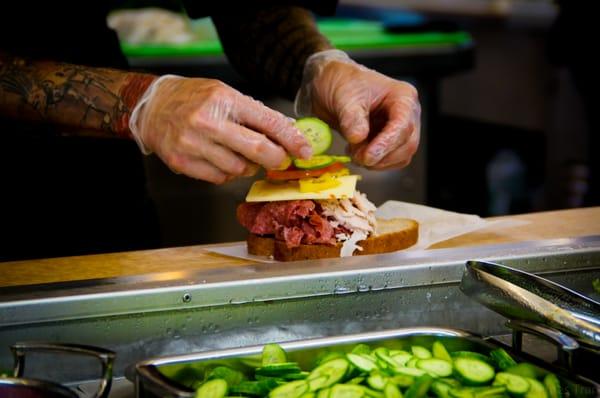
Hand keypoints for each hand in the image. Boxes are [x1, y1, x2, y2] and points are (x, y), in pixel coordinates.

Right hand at [130, 76, 311, 183]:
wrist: (151, 106)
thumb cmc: (193, 98)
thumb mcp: (225, 94)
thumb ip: (254, 113)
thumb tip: (288, 131)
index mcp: (223, 99)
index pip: (267, 122)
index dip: (291, 139)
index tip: (304, 150)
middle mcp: (208, 121)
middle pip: (258, 150)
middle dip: (276, 158)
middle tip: (279, 159)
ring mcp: (193, 144)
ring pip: (239, 168)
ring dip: (247, 165)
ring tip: (238, 152)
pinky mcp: (182, 162)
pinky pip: (219, 178)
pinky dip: (226, 172)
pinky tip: (219, 158)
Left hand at [295, 50, 419, 169]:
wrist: (332, 85)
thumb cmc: (342, 83)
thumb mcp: (344, 96)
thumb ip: (352, 117)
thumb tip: (358, 137)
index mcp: (403, 97)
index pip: (403, 125)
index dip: (387, 144)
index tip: (368, 156)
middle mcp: (407, 113)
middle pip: (407, 144)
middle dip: (382, 156)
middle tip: (357, 156)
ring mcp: (401, 128)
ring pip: (401, 156)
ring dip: (378, 162)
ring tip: (354, 152)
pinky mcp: (391, 141)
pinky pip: (391, 160)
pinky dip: (375, 163)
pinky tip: (357, 152)